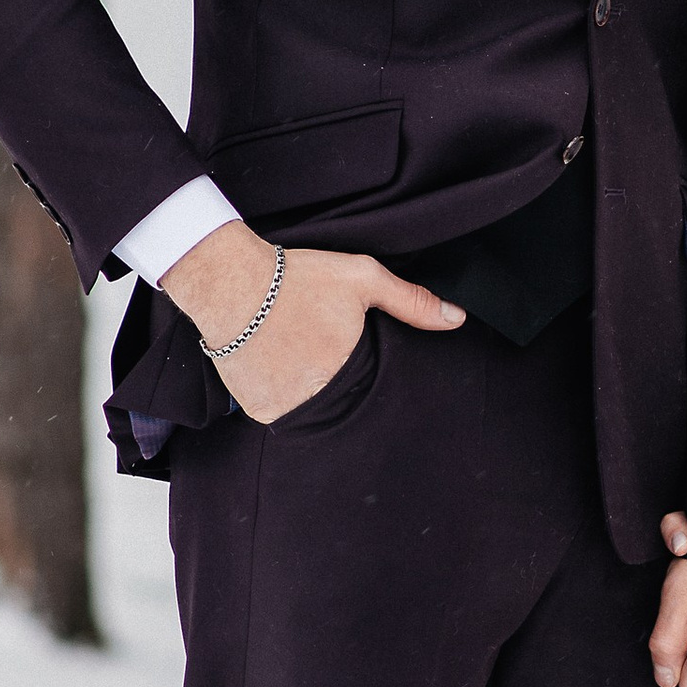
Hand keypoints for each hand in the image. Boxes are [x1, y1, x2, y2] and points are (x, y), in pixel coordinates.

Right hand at [161, 218, 461, 424]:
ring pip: (312, 408)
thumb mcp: (362, 277)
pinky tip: (277, 361)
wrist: (229, 281)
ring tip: (296, 352)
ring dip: (309, 388)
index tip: (348, 347)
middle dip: (337, 378)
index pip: (373, 385)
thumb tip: (456, 319)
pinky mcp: (259, 409)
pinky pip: (280, 410)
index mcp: (350, 369)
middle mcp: (319, 397)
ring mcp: (286, 407)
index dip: (364, 366)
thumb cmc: (297, 277)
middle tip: (316, 344)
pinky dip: (281, 392)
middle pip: (343, 398)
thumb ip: (411, 302)